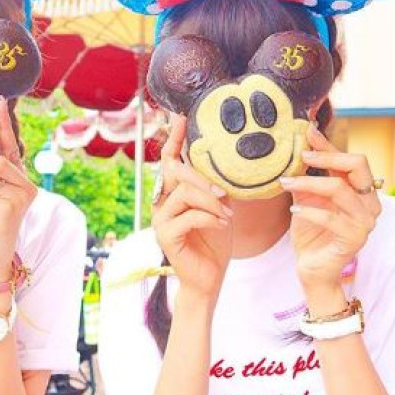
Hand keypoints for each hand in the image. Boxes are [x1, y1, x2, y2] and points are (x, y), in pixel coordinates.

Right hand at [151, 115, 232, 300]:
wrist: (209, 277)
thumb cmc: (214, 241)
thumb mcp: (221, 207)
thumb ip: (218, 187)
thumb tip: (233, 164)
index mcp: (173, 193)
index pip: (170, 160)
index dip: (174, 139)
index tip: (180, 117)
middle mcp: (162, 202)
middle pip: (175, 173)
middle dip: (202, 177)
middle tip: (224, 190)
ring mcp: (161, 219)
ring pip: (184, 194)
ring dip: (210, 201)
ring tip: (227, 212)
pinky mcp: (166, 235)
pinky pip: (188, 216)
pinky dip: (209, 217)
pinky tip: (222, 224)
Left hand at [280, 125, 380, 297]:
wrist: (312, 266)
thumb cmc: (310, 230)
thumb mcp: (306, 197)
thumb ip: (305, 175)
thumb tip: (295, 147)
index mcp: (361, 190)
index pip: (350, 159)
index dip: (328, 143)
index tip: (306, 131)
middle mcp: (369, 203)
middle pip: (357, 165)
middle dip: (327, 155)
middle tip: (301, 154)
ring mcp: (365, 221)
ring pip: (339, 189)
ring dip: (309, 182)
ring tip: (286, 182)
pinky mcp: (354, 239)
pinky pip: (330, 217)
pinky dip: (308, 209)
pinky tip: (294, 208)